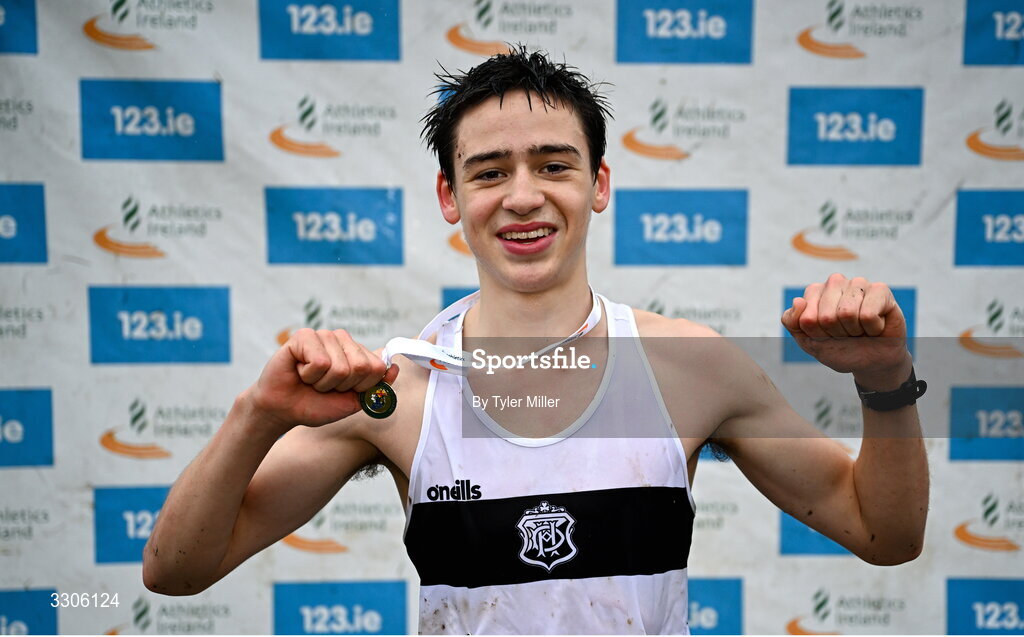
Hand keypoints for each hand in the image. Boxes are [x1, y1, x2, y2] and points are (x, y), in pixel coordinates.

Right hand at [249, 328, 398, 431]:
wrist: (284, 411)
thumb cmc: (317, 404)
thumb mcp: (354, 400)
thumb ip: (377, 386)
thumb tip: (395, 368)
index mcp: (358, 353)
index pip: (378, 368)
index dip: (361, 387)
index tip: (343, 391)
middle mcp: (343, 340)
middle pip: (361, 367)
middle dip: (342, 386)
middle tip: (324, 386)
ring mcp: (324, 335)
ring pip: (339, 367)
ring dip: (322, 383)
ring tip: (311, 380)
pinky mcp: (304, 336)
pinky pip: (320, 362)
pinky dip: (309, 375)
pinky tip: (300, 371)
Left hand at [781, 274, 910, 387]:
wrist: (871, 362)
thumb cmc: (839, 347)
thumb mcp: (808, 341)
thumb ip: (792, 322)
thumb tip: (798, 301)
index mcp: (814, 292)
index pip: (807, 318)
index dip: (818, 334)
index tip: (827, 335)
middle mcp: (835, 282)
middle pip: (826, 316)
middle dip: (836, 333)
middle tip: (846, 333)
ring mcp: (858, 284)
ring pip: (847, 313)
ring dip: (854, 330)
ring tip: (860, 329)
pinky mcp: (880, 290)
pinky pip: (868, 314)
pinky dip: (872, 328)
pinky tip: (875, 325)